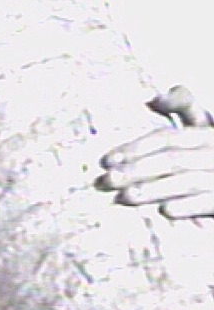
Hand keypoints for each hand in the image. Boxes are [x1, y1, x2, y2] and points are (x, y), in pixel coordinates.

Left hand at [97, 85, 213, 219]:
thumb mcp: (205, 126)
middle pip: (172, 159)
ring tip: (126, 197)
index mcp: (209, 132)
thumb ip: (185, 108)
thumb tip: (153, 98)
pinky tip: (166, 211)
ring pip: (187, 180)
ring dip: (154, 189)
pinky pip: (210, 201)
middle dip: (137, 170)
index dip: (136, 148)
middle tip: (107, 181)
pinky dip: (188, 206)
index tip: (107, 161)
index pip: (167, 138)